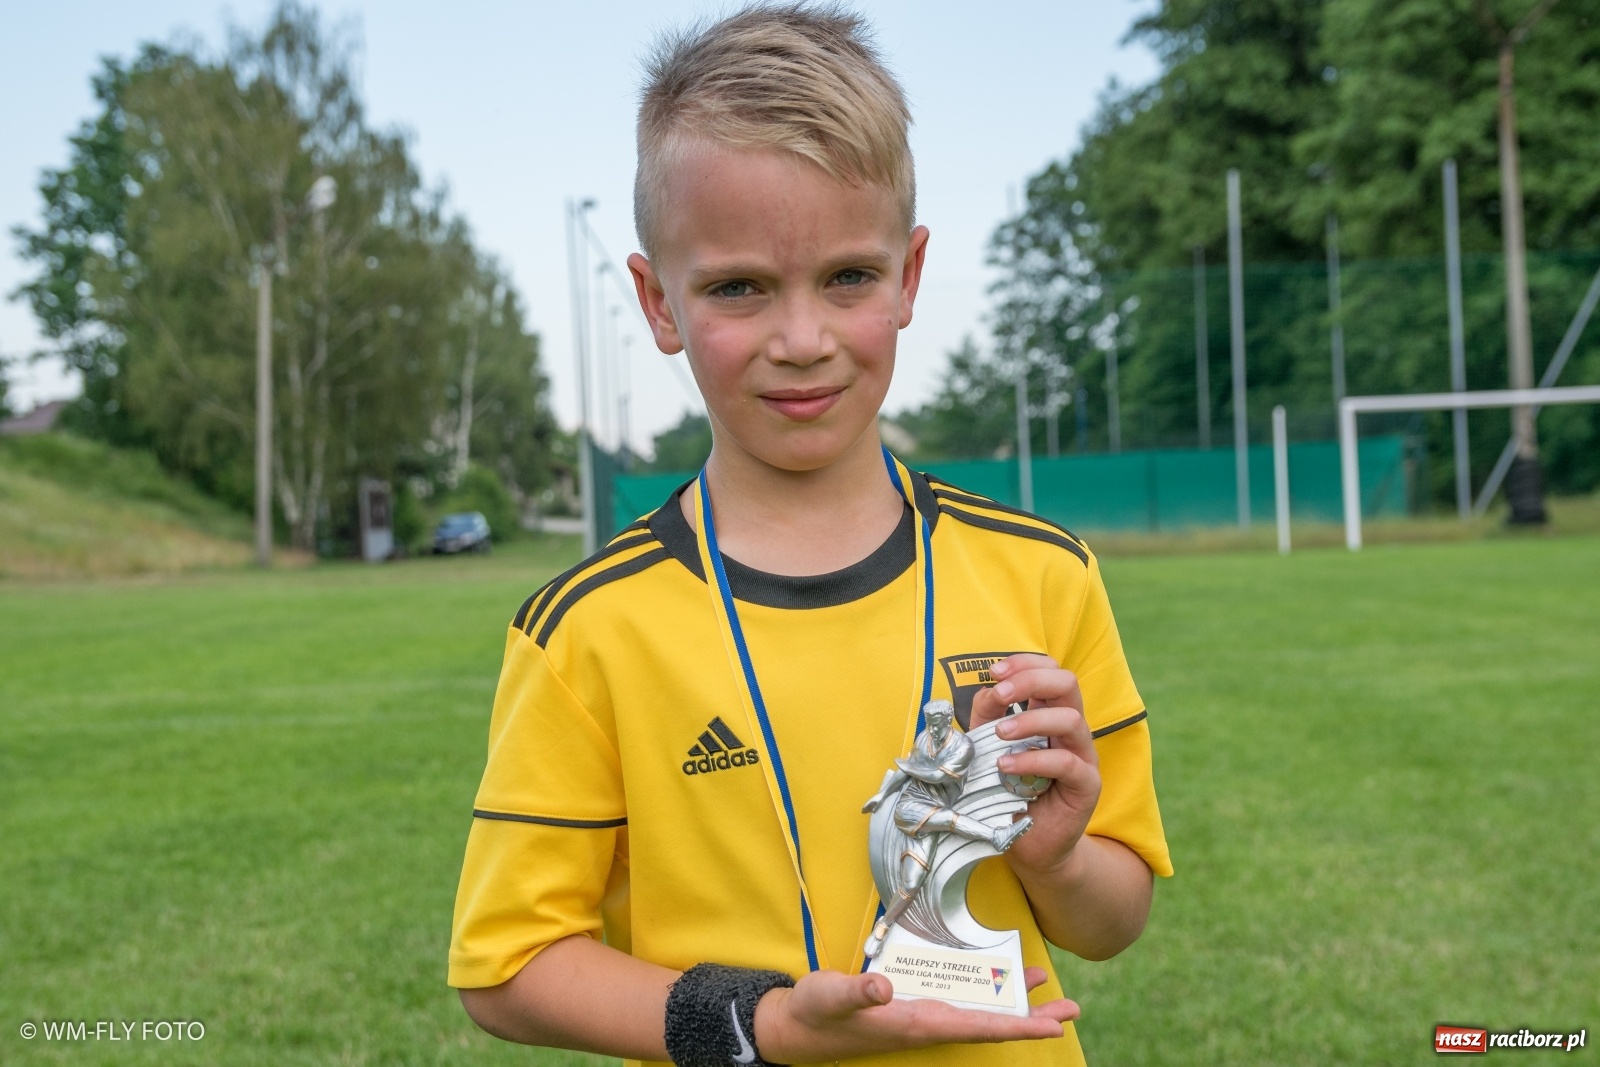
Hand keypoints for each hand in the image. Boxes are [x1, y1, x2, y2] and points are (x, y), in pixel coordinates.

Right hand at [752, 966, 1076, 1062]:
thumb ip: (858, 991)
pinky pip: (959, 1000)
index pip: (977, 1027)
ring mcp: (920, 1016)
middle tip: (1071, 1010)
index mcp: (915, 1023)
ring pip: (978, 1011)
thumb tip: (885, 987)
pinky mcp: (910, 1007)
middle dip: (1031, 1018)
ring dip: (1013, 1003)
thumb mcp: (832, 996)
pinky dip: (984, 991)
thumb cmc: (815, 1012)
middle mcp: (925, 1023)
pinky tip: (995, 979)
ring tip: (1047, 991)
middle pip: (989, 1023)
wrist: (794, 1027)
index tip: (1052, 1027)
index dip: (1016, 1026)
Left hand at [969, 654, 1101, 880]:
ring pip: (1071, 719)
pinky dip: (1034, 760)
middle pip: (1067, 683)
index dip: (1025, 663)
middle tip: (1000, 694)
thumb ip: (988, 717)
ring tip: (1000, 734)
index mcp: (1050, 713)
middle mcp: (1070, 729)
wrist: (1028, 845)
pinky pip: (1068, 763)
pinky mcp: (1087, 785)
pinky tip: (1006, 766)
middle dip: (1031, 680)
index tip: (994, 672)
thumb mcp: (991, 747)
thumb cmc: (1009, 792)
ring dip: (1030, 720)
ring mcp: (1083, 756)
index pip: (1050, 671)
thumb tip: (986, 690)